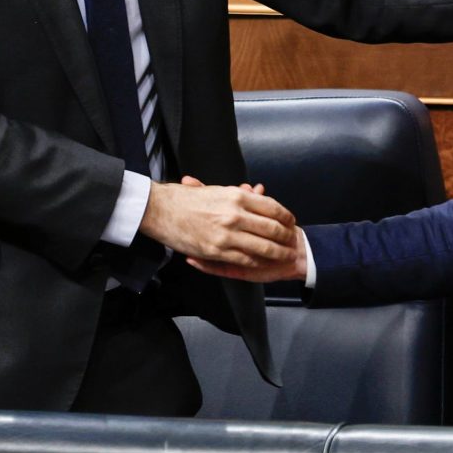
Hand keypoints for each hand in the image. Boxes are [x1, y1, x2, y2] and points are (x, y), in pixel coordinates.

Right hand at [141, 176, 301, 276]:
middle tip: (292, 242)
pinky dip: (257, 262)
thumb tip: (257, 191)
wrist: (160, 210)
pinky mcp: (216, 251)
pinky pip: (245, 259)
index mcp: (237, 197)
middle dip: (286, 237)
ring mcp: (226, 235)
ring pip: (263, 247)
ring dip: (277, 253)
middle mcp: (235, 215)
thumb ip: (239, 193)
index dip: (286, 217)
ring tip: (284, 256)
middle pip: (273, 229)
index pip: (273, 208)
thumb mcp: (217, 190)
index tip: (290, 222)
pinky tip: (262, 262)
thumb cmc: (187, 198)